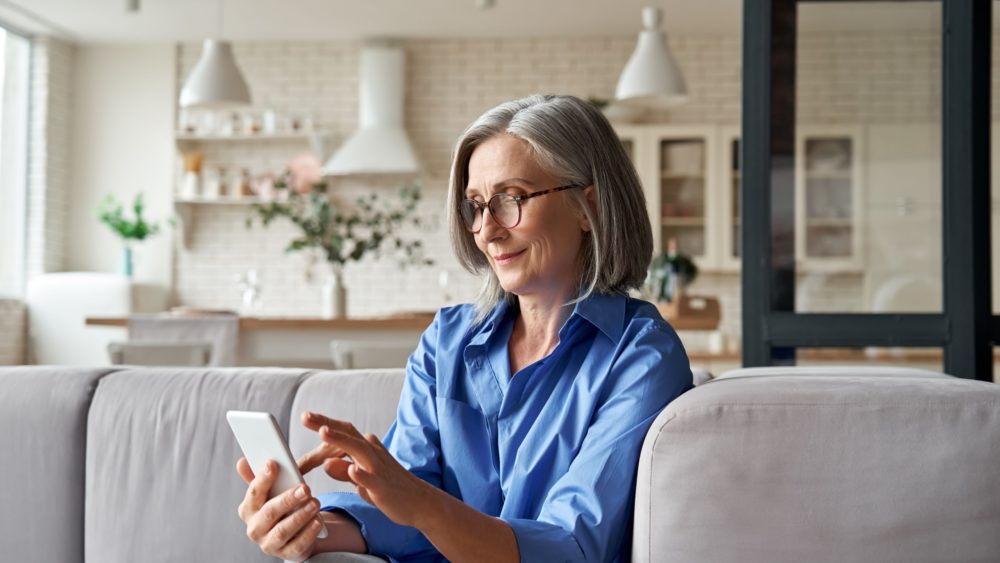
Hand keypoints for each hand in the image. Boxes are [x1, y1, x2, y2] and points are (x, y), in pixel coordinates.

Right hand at [236, 458, 324, 561]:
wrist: (291, 535)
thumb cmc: (279, 508)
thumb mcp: (270, 493)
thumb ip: (259, 477)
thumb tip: (242, 462)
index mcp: (248, 509)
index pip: (253, 493)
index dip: (262, 479)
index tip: (273, 464)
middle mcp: (255, 528)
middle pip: (269, 513)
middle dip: (287, 499)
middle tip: (305, 488)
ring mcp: (269, 544)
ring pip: (283, 531)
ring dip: (300, 516)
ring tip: (315, 503)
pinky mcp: (286, 554)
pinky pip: (297, 545)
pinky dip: (308, 533)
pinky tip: (317, 521)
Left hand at [304, 412, 433, 527]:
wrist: (419, 502)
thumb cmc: (388, 488)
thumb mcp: (360, 479)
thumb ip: (343, 470)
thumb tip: (325, 463)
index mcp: (366, 448)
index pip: (342, 432)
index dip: (323, 425)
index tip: (306, 417)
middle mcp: (372, 452)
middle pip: (347, 433)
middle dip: (326, 424)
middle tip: (306, 417)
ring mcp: (378, 468)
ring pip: (358, 449)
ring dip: (340, 440)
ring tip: (323, 432)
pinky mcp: (383, 486)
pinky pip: (371, 479)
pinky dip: (361, 473)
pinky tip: (351, 469)